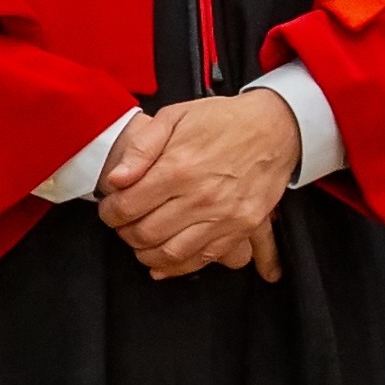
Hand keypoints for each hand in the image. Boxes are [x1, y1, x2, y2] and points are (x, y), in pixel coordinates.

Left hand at [96, 91, 298, 280]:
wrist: (275, 129)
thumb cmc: (223, 121)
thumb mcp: (175, 117)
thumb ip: (141, 148)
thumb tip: (116, 179)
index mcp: (179, 168)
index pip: (127, 207)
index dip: (109, 213)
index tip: (109, 209)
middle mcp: (201, 197)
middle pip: (145, 234)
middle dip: (124, 232)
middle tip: (123, 224)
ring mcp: (223, 217)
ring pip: (170, 254)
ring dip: (146, 253)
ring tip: (140, 241)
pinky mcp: (240, 228)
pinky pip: (203, 259)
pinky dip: (177, 266)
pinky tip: (163, 261)